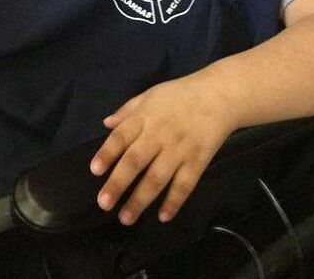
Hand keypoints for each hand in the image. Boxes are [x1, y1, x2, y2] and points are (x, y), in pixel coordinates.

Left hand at [89, 75, 235, 225]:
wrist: (218, 96)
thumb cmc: (180, 95)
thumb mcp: (150, 95)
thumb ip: (128, 110)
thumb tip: (106, 124)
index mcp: (145, 117)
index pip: (121, 137)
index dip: (107, 154)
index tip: (95, 171)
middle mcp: (159, 135)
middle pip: (135, 161)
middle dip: (118, 184)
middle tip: (103, 203)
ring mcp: (179, 150)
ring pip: (156, 179)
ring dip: (140, 200)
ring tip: (125, 217)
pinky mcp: (198, 162)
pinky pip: (184, 185)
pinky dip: (174, 202)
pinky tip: (163, 216)